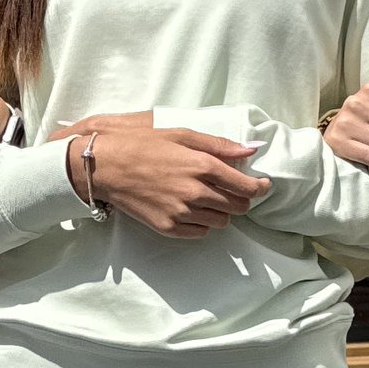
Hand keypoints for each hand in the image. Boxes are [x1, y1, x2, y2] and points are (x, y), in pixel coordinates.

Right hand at [74, 124, 265, 236]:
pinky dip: (202, 223)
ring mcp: (182, 213)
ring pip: (222, 222)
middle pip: (238, 207)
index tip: (263, 185)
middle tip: (231, 189)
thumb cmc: (143, 146)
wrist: (106, 167)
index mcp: (202, 166)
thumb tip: (251, 150)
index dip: (260, 187)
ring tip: (206, 197)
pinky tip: (191, 208)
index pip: (246, 186)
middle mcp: (196, 193)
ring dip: (221, 211)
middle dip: (240, 198)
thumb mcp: (182, 135)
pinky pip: (200, 232)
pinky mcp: (168, 227)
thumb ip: (220, 145)